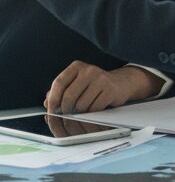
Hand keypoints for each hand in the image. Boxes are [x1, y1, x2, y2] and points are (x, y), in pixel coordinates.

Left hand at [44, 62, 162, 114]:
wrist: (121, 84)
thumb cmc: (94, 86)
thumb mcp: (76, 84)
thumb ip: (60, 92)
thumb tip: (46, 102)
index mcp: (77, 67)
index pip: (59, 82)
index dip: (53, 98)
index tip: (51, 110)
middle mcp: (89, 70)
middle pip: (69, 96)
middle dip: (65, 110)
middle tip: (66, 115)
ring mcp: (101, 79)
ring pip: (81, 104)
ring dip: (80, 113)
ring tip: (84, 110)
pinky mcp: (110, 90)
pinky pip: (94, 108)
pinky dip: (91, 113)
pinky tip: (94, 110)